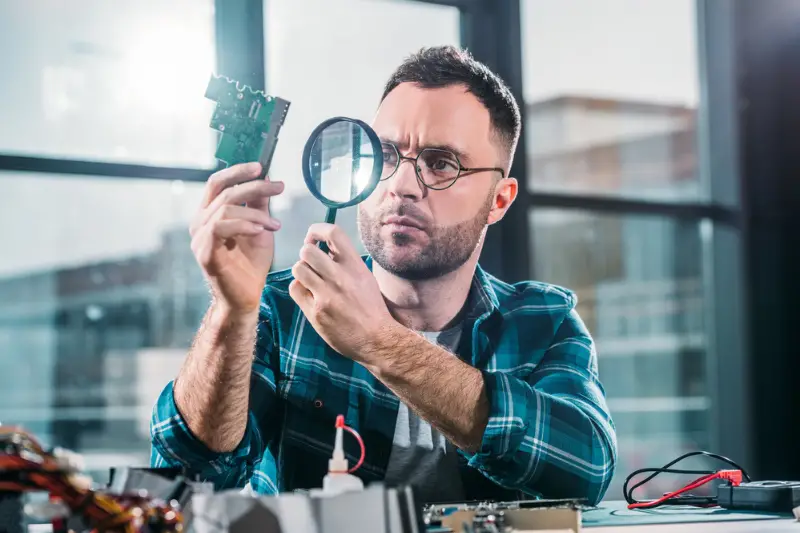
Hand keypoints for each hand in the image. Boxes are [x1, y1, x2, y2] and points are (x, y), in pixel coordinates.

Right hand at [190, 162, 283, 314]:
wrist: (245, 298)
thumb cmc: (251, 265)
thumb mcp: (260, 229)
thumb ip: (259, 206)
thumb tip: (268, 179)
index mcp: (209, 214)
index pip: (217, 183)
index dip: (237, 171)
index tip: (261, 167)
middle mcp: (199, 223)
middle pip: (224, 192)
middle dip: (254, 186)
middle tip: (278, 187)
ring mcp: (199, 238)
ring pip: (224, 209)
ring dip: (255, 212)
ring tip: (275, 224)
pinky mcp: (205, 252)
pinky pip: (221, 227)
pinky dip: (244, 224)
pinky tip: (262, 230)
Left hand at [289, 224, 394, 361]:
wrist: (377, 339)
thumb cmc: (372, 309)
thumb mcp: (366, 278)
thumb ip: (347, 264)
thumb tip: (328, 249)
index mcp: (355, 266)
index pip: (333, 233)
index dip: (317, 231)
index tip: (314, 238)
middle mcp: (340, 277)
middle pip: (308, 251)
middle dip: (306, 254)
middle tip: (311, 263)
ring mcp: (327, 295)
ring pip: (298, 268)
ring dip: (301, 272)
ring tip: (310, 280)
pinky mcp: (316, 312)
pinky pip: (295, 289)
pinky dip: (299, 289)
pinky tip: (309, 295)